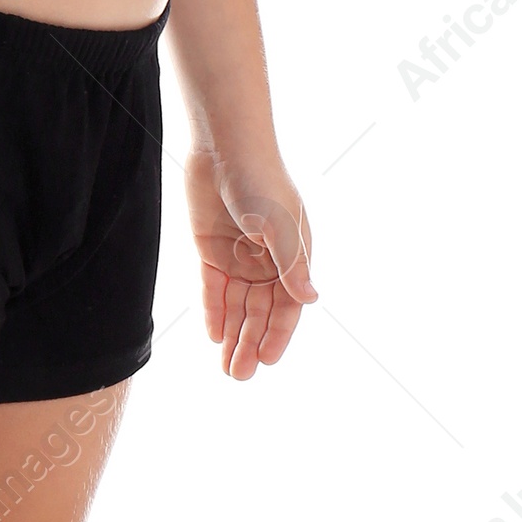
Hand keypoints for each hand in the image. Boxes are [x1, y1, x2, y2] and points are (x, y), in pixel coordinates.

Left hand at [186, 146, 315, 378]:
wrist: (223, 146)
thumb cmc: (260, 180)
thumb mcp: (279, 225)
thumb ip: (292, 265)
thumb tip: (311, 300)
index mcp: (293, 257)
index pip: (287, 306)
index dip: (277, 335)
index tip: (266, 361)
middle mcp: (268, 262)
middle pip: (260, 313)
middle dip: (250, 344)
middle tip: (239, 375)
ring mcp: (239, 257)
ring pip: (236, 307)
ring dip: (232, 336)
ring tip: (226, 367)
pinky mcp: (211, 250)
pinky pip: (213, 289)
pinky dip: (214, 312)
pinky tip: (213, 336)